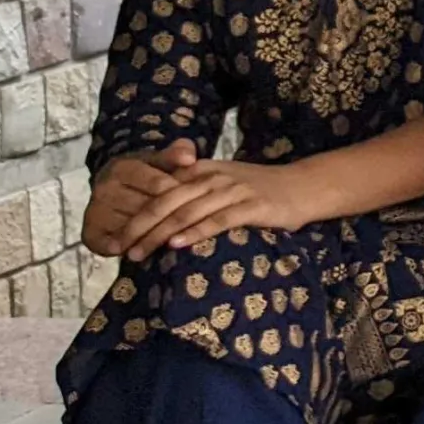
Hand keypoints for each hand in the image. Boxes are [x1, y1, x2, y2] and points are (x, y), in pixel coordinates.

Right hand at [81, 142, 198, 256]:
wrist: (112, 190)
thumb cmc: (144, 175)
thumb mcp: (159, 161)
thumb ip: (175, 156)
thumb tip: (190, 158)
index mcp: (122, 168)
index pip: (158, 185)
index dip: (181, 195)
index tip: (199, 202)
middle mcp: (103, 189)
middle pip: (146, 209)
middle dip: (170, 219)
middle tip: (193, 227)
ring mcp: (94, 212)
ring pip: (131, 229)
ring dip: (152, 237)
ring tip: (175, 241)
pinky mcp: (89, 233)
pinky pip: (110, 244)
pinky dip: (127, 249)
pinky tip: (143, 254)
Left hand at [115, 156, 323, 258]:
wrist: (307, 186)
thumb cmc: (262, 191)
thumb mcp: (224, 183)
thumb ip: (194, 192)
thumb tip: (159, 218)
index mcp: (202, 170)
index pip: (159, 191)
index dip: (134, 213)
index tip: (116, 237)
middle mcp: (214, 177)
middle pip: (166, 202)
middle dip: (138, 227)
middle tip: (119, 250)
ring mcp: (233, 190)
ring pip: (186, 212)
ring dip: (159, 234)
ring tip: (139, 253)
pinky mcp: (252, 205)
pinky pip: (217, 219)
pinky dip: (195, 232)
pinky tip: (177, 245)